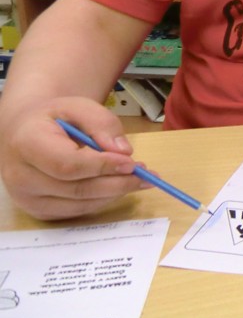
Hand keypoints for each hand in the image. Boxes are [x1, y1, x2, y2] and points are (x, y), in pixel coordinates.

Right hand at [0, 97, 145, 219]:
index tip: (131, 163)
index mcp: (26, 144)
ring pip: (80, 204)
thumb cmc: (53, 119)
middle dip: (117, 183)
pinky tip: (118, 186)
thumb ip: (101, 123)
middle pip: (77, 189)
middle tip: (146, 174)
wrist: (24, 134)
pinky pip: (77, 211)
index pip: (67, 164)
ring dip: (114, 193)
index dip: (102, 166)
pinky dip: (102, 200)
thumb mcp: (77, 106)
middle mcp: (21, 177)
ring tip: (139, 178)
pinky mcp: (38, 211)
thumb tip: (123, 151)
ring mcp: (27, 198)